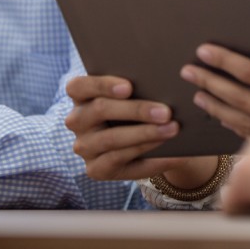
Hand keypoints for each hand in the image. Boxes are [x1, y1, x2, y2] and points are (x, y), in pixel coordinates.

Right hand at [63, 74, 217, 188]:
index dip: (102, 85)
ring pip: (112, 139)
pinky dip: (150, 158)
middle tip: (166, 111)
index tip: (129, 87)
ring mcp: (84, 147)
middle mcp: (76, 121)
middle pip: (100, 110)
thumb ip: (139, 84)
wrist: (139, 139)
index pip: (78, 86)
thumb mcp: (134, 94)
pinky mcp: (96, 169)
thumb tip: (165, 79)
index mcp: (80, 95)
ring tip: (172, 129)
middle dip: (136, 110)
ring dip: (146, 134)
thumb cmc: (136, 105)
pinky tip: (172, 154)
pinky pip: (122, 162)